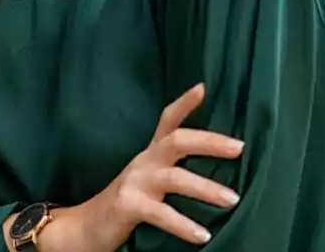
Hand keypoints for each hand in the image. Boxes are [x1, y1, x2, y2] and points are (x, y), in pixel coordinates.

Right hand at [48, 83, 242, 249]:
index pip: (167, 121)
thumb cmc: (128, 204)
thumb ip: (173, 170)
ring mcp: (134, 182)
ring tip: (233, 200)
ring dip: (206, 188)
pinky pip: (160, 213)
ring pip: (174, 178)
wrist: (85, 227)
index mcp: (150, 155)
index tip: (204, 87)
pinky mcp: (127, 205)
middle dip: (209, 142)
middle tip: (239, 148)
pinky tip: (203, 236)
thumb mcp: (149, 180)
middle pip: (176, 141)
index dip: (184, 103)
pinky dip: (183, 224)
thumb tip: (220, 173)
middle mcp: (143, 163)